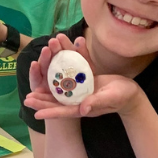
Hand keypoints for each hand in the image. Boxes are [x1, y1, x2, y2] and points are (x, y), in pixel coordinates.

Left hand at [25, 34, 143, 119]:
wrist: (131, 92)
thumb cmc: (122, 98)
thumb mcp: (109, 99)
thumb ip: (95, 103)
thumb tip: (82, 110)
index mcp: (81, 106)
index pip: (62, 109)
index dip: (48, 110)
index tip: (33, 111)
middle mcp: (77, 98)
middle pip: (57, 96)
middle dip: (42, 95)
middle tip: (26, 95)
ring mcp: (80, 87)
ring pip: (63, 79)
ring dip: (54, 66)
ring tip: (43, 55)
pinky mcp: (85, 77)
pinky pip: (75, 67)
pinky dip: (71, 56)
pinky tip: (65, 45)